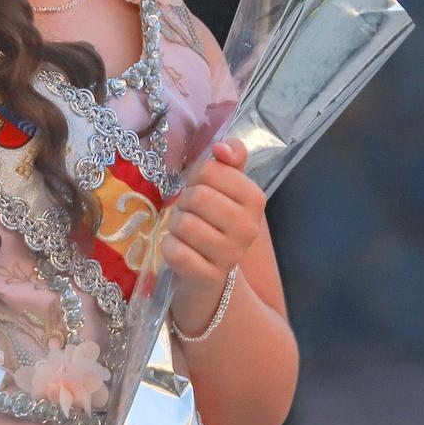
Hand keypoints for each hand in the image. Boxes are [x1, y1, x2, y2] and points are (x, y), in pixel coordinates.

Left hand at [163, 142, 265, 315]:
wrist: (210, 272)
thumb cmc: (213, 220)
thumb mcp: (225, 186)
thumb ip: (230, 158)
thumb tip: (222, 147)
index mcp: (255, 199)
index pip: (210, 170)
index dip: (196, 178)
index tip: (201, 190)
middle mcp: (248, 228)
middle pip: (197, 196)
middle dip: (184, 202)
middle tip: (190, 213)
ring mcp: (230, 255)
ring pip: (184, 224)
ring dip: (176, 225)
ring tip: (185, 232)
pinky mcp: (208, 277)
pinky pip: (176, 252)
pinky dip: (168, 246)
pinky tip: (178, 249)